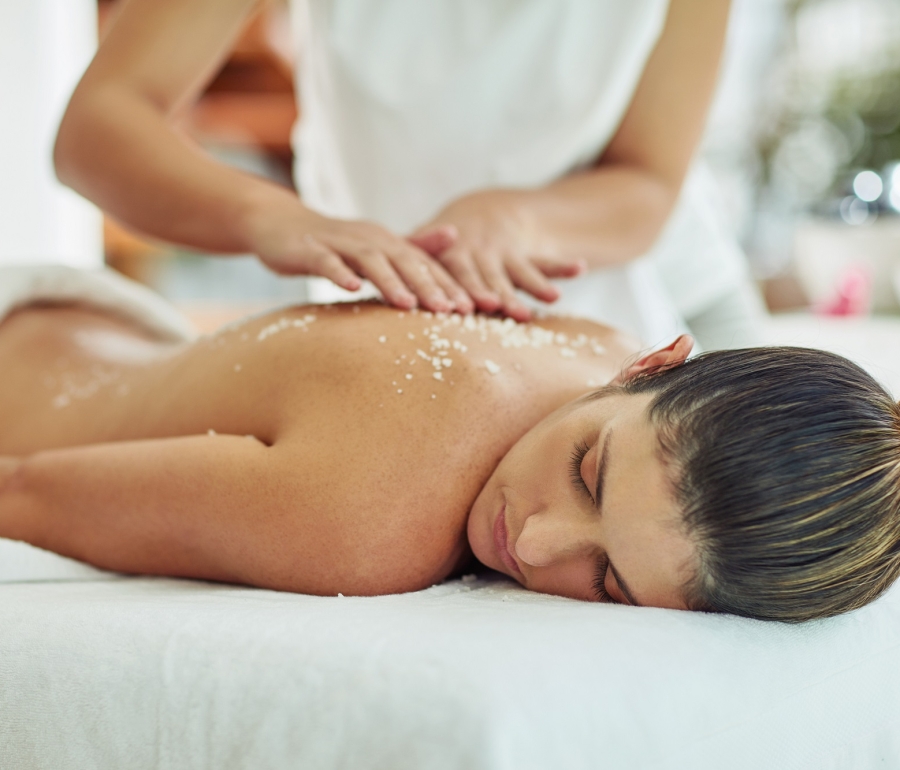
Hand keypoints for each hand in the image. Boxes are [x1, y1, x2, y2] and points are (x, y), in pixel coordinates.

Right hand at [244, 189, 473, 313]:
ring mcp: (338, 242)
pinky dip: (340, 273)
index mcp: (387, 242)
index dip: (447, 285)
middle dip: (428, 285)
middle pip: (404, 260)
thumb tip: (455, 237)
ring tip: (408, 304)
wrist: (279, 224)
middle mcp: (368, 238)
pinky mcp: (309, 248)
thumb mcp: (375, 246)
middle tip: (450, 310)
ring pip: (370, 259)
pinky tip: (352, 288)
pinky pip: (326, 261)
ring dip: (390, 281)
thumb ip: (413, 247)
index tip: (472, 309)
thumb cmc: (333, 244)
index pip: (424, 264)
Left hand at [409, 190, 584, 320]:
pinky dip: (561, 266)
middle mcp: (481, 255)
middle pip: (491, 278)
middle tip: (507, 311)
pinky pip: (545, 261)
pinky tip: (578, 269)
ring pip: (520, 273)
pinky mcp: (526, 258)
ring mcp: (505, 256)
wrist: (480, 214)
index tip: (464, 307)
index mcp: (454, 255)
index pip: (456, 274)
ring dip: (535, 285)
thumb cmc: (443, 244)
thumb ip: (410, 253)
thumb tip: (378, 260)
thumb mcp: (424, 244)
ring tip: (550, 299)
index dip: (461, 290)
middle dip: (500, 294)